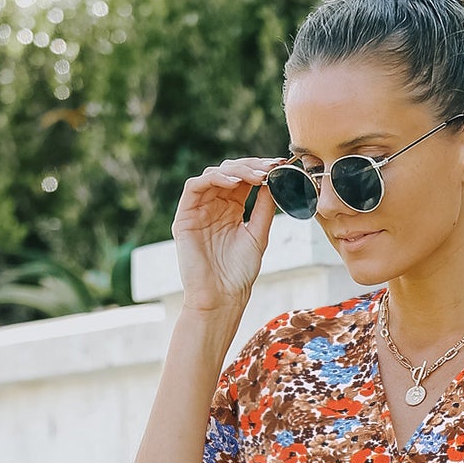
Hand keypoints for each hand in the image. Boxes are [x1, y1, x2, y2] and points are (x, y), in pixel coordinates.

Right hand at [171, 154, 283, 311]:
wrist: (221, 297)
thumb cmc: (239, 273)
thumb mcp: (258, 235)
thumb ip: (264, 208)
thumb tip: (275, 181)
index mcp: (231, 210)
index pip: (244, 180)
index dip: (260, 169)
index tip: (279, 165)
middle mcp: (214, 206)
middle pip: (229, 172)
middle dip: (250, 167)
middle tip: (269, 168)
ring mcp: (198, 210)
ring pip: (213, 175)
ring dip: (235, 170)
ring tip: (256, 175)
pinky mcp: (184, 216)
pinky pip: (194, 187)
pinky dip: (214, 179)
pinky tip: (233, 182)